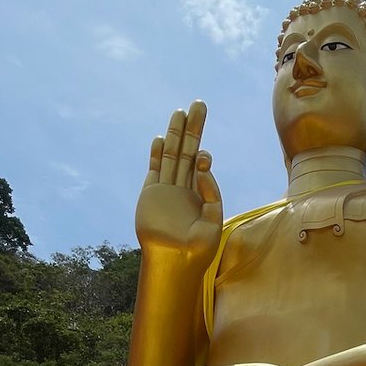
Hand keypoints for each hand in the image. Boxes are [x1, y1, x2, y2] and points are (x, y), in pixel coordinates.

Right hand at [135, 101, 222, 272]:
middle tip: (199, 104)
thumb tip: (202, 167)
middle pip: (187, 150)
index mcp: (199, 193)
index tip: (204, 158)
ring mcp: (166, 189)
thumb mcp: (213, 220)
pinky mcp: (151, 194)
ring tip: (180, 112)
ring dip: (174, 134)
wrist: (174, 261)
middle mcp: (183, 187)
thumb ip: (212, 194)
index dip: (203, 157)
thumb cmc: (197, 248)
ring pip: (171, 155)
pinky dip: (157, 154)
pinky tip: (161, 139)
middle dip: (193, 128)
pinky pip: (155, 170)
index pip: (201, 165)